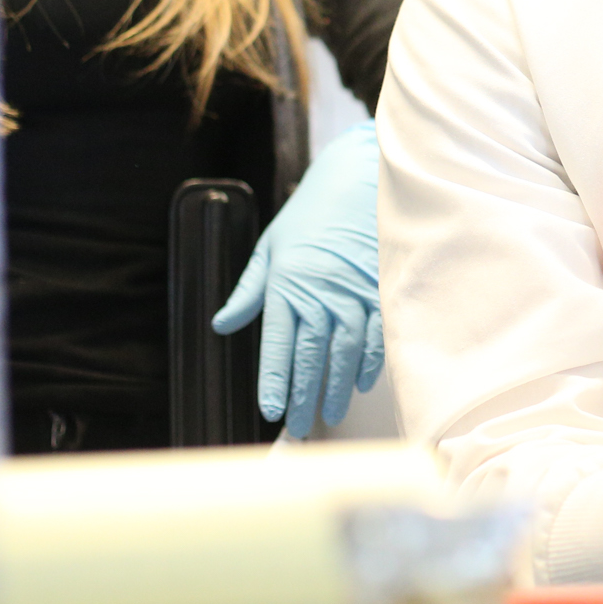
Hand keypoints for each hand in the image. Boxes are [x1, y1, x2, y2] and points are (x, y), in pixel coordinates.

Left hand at [213, 119, 385, 436]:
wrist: (356, 178)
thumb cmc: (309, 214)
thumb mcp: (270, 246)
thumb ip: (248, 290)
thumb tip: (222, 324)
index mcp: (286, 284)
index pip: (277, 345)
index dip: (274, 381)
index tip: (272, 410)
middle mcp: (319, 292)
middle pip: (311, 356)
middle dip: (305, 396)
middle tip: (301, 426)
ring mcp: (353, 291)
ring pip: (345, 352)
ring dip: (338, 387)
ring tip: (331, 413)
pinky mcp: (380, 286)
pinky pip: (377, 333)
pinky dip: (370, 361)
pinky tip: (362, 382)